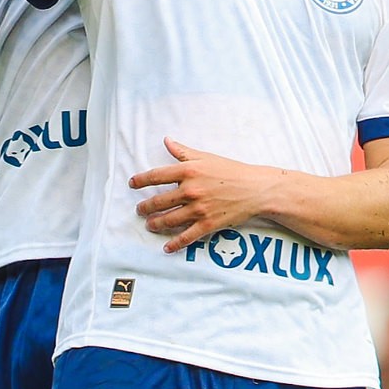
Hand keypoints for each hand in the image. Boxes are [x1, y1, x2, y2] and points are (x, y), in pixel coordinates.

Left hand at [130, 138, 276, 250]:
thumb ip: (183, 151)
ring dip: (155, 224)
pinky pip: (187, 236)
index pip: (156, 175)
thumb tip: (167, 141)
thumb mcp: (206, 157)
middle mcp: (191, 190)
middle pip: (158, 201)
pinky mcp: (208, 224)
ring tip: (150, 225)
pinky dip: (175, 243)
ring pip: (169, 219)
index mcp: (189, 171)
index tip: (132, 184)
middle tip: (139, 210)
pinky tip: (167, 247)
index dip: (141, 180)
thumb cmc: (232, 171)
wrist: (256, 188)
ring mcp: (199, 208)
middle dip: (145, 207)